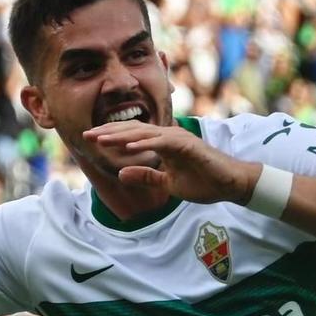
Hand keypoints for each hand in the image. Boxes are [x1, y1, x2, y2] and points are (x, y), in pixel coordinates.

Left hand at [81, 121, 259, 204]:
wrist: (230, 185)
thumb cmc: (202, 181)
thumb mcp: (167, 183)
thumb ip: (146, 176)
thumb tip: (121, 173)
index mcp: (163, 142)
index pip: (132, 136)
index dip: (111, 136)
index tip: (90, 139)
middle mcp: (168, 136)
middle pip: (133, 130)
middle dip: (109, 132)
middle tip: (86, 134)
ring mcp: (178, 138)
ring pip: (144, 133)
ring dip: (121, 136)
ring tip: (101, 139)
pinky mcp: (187, 146)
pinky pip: (161, 143)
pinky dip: (144, 144)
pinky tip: (127, 148)